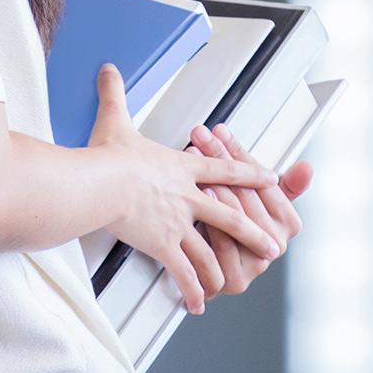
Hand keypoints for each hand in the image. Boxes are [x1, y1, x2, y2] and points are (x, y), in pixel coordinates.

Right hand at [87, 64, 283, 315]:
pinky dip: (191, 290)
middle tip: (272, 244)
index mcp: (181, 168)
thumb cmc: (106, 156)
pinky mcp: (162, 245)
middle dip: (252, 231)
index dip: (247, 174)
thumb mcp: (114, 120)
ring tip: (236, 283)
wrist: (100, 182)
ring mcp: (178, 223)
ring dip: (225, 268)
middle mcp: (187, 197)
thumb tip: (108, 70)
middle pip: (230, 215)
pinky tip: (198, 303)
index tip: (268, 178)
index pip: (223, 170)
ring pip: (212, 249)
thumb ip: (115, 95)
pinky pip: (183, 272)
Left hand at [187, 123, 311, 300]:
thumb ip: (285, 184)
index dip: (241, 155)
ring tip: (198, 162)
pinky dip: (210, 219)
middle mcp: (275, 246)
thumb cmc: (230, 227)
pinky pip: (221, 246)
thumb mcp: (259, 201)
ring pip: (237, 220)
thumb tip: (308, 167)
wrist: (202, 262)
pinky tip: (200, 198)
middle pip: (249, 196)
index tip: (222, 133)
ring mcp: (255, 266)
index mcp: (288, 224)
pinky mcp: (232, 281)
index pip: (267, 182)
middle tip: (205, 139)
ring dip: (215, 186)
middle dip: (223, 162)